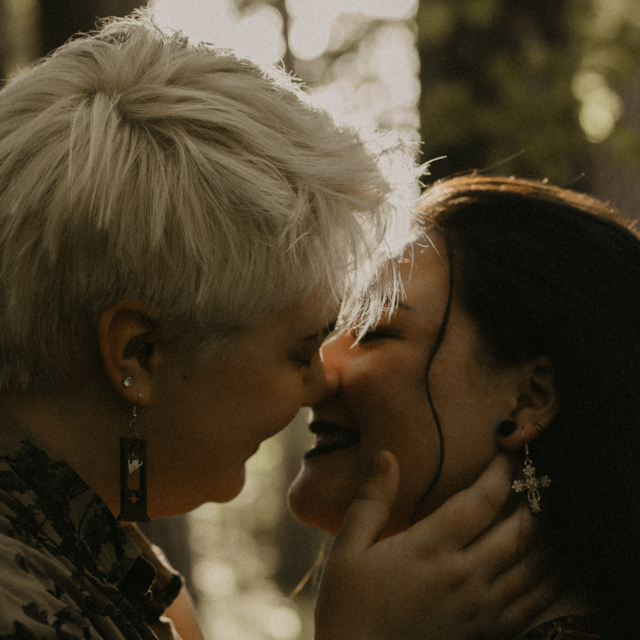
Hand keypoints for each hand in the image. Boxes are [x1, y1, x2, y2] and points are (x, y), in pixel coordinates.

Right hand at [314, 452, 553, 639]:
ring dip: (547, 539)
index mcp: (429, 549)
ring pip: (533, 568)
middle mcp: (462, 575)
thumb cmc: (348, 606)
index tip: (508, 452)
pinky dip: (548, 581)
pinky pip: (532, 605)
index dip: (501, 472)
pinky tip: (551, 567)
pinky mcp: (484, 633)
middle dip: (533, 501)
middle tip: (538, 479)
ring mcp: (478, 608)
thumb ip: (370, 501)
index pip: (479, 501)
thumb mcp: (347, 549)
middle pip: (518, 533)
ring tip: (549, 514)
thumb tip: (387, 456)